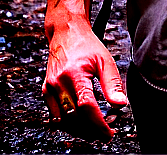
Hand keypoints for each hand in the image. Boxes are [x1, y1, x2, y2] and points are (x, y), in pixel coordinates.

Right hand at [43, 18, 127, 141]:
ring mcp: (49, 89)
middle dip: (91, 130)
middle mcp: (58, 84)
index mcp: (74, 74)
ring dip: (80, 130)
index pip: (86, 107)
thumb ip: (112, 83)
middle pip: (74, 119)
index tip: (109, 132)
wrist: (66, 33)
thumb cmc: (86, 45)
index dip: (98, 123)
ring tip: (96, 128)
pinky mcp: (46, 92)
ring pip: (63, 122)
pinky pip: (55, 117)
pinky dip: (69, 124)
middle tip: (106, 132)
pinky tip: (81, 122)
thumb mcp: (105, 60)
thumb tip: (120, 104)